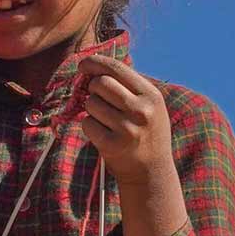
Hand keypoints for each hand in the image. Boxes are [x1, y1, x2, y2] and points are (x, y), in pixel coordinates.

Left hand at [78, 55, 175, 185]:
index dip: (96, 63)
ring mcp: (127, 128)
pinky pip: (87, 123)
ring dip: (92, 109)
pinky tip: (104, 134)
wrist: (151, 172)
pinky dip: (90, 126)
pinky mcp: (112, 144)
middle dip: (93, 89)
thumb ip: (128, 86)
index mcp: (151, 96)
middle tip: (99, 99)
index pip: (117, 69)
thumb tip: (95, 66)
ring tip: (107, 121)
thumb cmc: (145, 132)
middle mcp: (141, 110)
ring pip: (91, 103)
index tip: (83, 64)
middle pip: (100, 84)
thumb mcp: (149, 106)